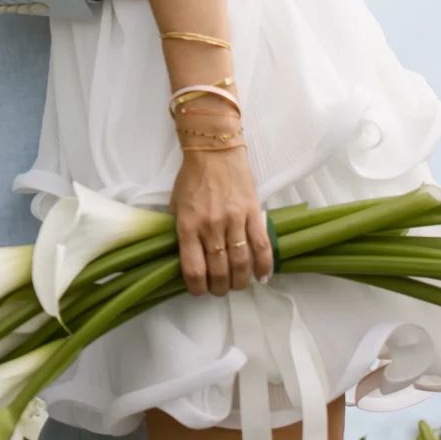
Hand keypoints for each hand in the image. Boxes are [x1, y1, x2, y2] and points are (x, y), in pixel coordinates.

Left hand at [170, 146, 273, 294]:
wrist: (214, 149)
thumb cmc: (192, 178)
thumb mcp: (176, 206)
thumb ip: (181, 232)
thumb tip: (187, 259)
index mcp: (188, 226)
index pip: (193, 270)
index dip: (197, 288)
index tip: (200, 290)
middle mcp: (211, 226)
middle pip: (219, 272)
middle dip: (220, 288)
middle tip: (220, 288)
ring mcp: (233, 220)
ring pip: (241, 263)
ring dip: (240, 281)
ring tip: (238, 284)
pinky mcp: (253, 213)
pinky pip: (262, 245)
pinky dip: (264, 265)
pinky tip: (262, 276)